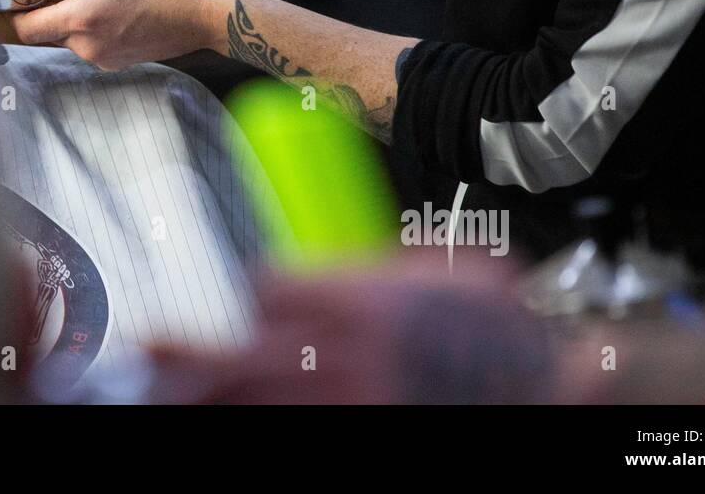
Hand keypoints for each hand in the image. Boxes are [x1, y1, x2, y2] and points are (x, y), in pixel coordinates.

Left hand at [10, 0, 225, 69]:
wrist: (210, 13)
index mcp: (82, 20)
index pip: (23, 29)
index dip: (8, 14)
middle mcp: (88, 47)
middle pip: (45, 31)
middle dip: (46, 6)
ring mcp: (105, 59)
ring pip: (70, 36)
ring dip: (72, 12)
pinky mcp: (120, 61)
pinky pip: (92, 42)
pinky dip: (93, 23)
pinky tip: (112, 0)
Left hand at [145, 252, 557, 403]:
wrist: (555, 391)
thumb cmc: (502, 333)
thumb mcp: (445, 273)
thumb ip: (382, 270)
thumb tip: (335, 271)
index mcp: (364, 300)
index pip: (269, 288)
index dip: (258, 292)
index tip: (256, 299)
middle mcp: (345, 354)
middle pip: (240, 351)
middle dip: (188, 352)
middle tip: (148, 348)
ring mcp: (347, 404)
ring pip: (250, 400)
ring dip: (204, 390)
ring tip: (163, 386)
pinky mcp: (355, 433)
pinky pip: (287, 430)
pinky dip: (259, 418)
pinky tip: (226, 414)